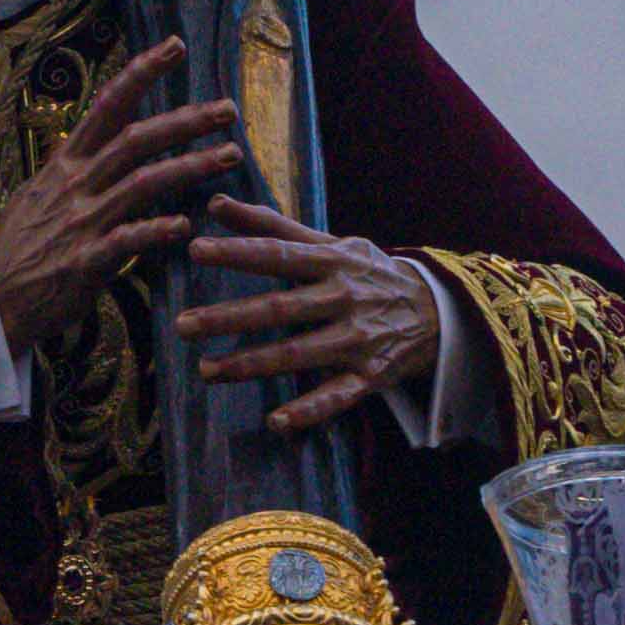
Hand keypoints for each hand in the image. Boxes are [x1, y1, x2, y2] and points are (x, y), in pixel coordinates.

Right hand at [0, 38, 239, 349]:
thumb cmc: (20, 246)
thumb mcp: (38, 193)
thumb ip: (72, 167)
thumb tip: (93, 140)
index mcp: (65, 163)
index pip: (106, 105)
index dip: (141, 73)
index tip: (175, 47)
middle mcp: (75, 184)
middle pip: (135, 139)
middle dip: (184, 121)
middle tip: (227, 109)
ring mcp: (81, 221)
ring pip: (143, 183)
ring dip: (190, 167)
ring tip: (229, 155)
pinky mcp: (85, 261)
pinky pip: (128, 239)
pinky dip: (158, 230)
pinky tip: (187, 225)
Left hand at [181, 194, 434, 434]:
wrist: (440, 309)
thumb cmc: (368, 273)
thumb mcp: (330, 243)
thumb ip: (273, 226)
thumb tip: (218, 203)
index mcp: (332, 262)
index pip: (279, 255)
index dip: (239, 251)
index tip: (196, 248)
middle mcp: (344, 299)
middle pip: (281, 308)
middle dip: (231, 317)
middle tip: (183, 324)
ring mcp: (359, 339)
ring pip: (301, 354)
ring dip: (254, 364)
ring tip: (207, 371)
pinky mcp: (372, 375)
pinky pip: (338, 396)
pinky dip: (310, 410)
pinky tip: (276, 421)